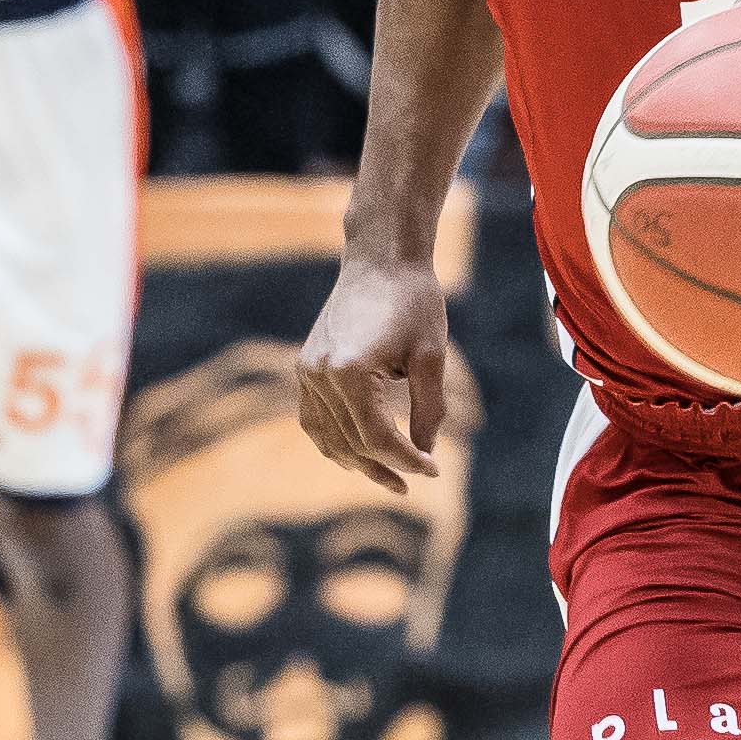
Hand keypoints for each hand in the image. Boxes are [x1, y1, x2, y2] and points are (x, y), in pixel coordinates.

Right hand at [297, 257, 451, 494]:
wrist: (381, 258)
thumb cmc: (413, 302)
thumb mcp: (430, 358)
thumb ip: (428, 411)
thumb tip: (425, 455)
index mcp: (350, 371)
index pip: (377, 437)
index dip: (407, 460)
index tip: (434, 471)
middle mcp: (320, 374)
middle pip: (352, 442)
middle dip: (386, 466)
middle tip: (416, 481)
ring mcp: (307, 371)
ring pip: (327, 437)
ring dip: (356, 461)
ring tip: (388, 476)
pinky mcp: (306, 365)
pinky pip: (313, 419)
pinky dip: (334, 440)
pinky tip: (358, 453)